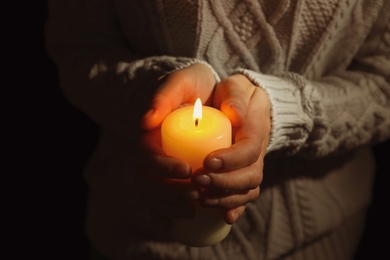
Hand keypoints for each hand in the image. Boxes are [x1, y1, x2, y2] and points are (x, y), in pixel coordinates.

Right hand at [138, 63, 215, 218]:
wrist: (201, 93)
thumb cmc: (192, 86)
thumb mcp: (182, 82)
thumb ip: (165, 95)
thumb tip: (145, 122)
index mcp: (151, 134)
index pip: (146, 156)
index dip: (163, 167)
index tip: (188, 171)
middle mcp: (151, 153)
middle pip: (147, 181)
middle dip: (168, 192)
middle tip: (195, 195)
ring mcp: (158, 167)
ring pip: (153, 194)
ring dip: (169, 206)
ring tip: (193, 209)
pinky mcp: (170, 176)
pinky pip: (161, 201)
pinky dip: (165, 214)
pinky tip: (177, 223)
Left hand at [192, 73, 270, 223]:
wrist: (239, 101)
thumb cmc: (231, 91)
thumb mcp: (233, 84)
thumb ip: (232, 94)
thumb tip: (232, 115)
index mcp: (256, 126)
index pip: (250, 148)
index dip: (231, 159)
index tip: (207, 161)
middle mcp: (257, 149)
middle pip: (250, 175)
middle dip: (225, 183)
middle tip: (198, 181)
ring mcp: (252, 163)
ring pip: (248, 189)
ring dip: (226, 198)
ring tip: (202, 199)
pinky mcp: (243, 173)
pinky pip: (245, 194)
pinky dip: (236, 207)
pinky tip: (226, 218)